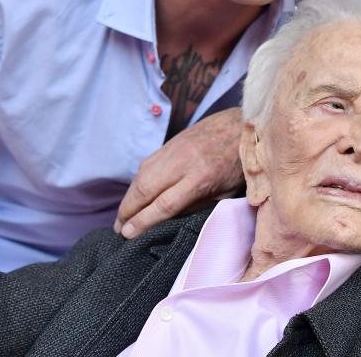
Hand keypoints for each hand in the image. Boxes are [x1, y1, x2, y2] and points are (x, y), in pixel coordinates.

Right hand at [114, 107, 245, 238]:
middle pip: (145, 190)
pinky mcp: (170, 143)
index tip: (128, 235)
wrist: (242, 125)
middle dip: (128, 212)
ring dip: (128, 198)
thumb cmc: (238, 164)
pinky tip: (134, 196)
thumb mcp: (226, 193)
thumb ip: (199, 206)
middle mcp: (182, 162)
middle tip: (118, 230)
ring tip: (122, 218)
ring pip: (141, 176)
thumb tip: (170, 220)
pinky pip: (146, 165)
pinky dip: (136, 182)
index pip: (164, 204)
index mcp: (200, 178)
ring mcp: (173, 150)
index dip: (143, 222)